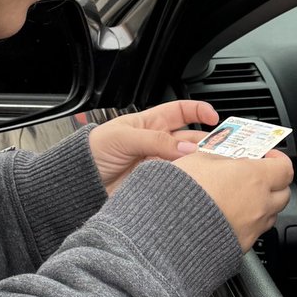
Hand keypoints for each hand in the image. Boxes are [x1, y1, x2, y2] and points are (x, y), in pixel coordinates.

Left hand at [88, 100, 217, 193]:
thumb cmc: (92, 151)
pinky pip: (177, 181)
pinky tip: (191, 181)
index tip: (214, 118)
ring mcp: (158, 165)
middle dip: (206, 142)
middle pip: (190, 140)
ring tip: (205, 166)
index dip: (199, 111)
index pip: (181, 112)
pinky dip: (187, 181)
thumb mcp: (123, 138)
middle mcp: (158, 144)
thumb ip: (156, 141)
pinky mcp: (156, 184)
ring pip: (188, 162)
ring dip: (198, 163)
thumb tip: (186, 148)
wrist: (78, 181)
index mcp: (150, 124)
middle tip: (218, 149)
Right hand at [175, 150, 293, 252]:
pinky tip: (231, 217)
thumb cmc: (182, 193)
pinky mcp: (243, 245)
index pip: (285, 168)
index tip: (268, 157)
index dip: (279, 161)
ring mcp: (254, 227)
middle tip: (259, 177)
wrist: (170, 229)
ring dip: (263, 204)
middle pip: (284, 193)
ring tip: (243, 198)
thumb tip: (229, 157)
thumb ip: (222, 157)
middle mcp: (260, 204)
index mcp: (254, 177)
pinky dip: (249, 223)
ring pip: (271, 214)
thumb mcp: (200, 159)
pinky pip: (255, 231)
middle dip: (274, 183)